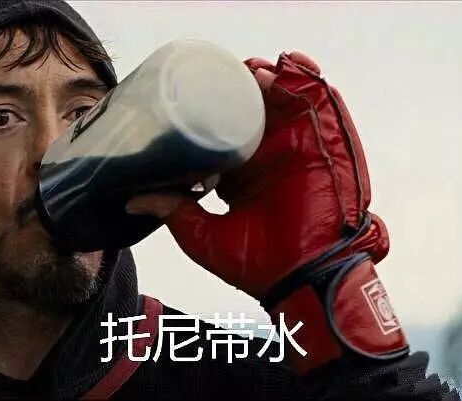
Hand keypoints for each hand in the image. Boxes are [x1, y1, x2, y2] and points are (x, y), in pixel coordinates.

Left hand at [128, 52, 408, 372]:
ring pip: (289, 97)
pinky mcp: (328, 145)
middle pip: (258, 106)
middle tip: (225, 74)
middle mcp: (272, 156)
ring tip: (252, 70)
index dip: (216, 105)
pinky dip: (308, 79)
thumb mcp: (201, 235)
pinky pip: (324, 102)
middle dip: (243, 85)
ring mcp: (300, 147)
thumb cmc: (257, 265)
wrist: (301, 282)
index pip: (228, 128)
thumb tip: (132, 198)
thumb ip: (172, 210)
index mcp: (245, 173)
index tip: (196, 88)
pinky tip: (288, 66)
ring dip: (272, 77)